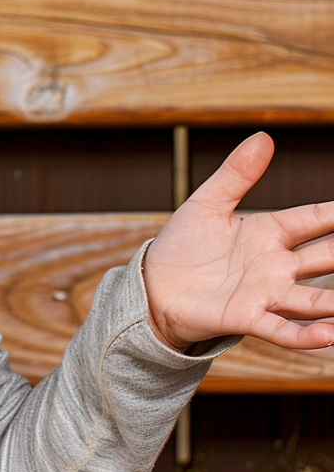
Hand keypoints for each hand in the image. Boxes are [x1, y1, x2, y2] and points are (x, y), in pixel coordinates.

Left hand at [144, 132, 333, 350]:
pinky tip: (330, 336)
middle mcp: (276, 265)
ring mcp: (265, 293)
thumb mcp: (207, 204)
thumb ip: (236, 174)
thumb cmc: (182, 245)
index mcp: (268, 232)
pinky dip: (306, 336)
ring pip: (315, 299)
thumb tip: (263, 136)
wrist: (154, 286)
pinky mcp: (246, 317)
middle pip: (328, 258)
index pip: (316, 219)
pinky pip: (282, 329)